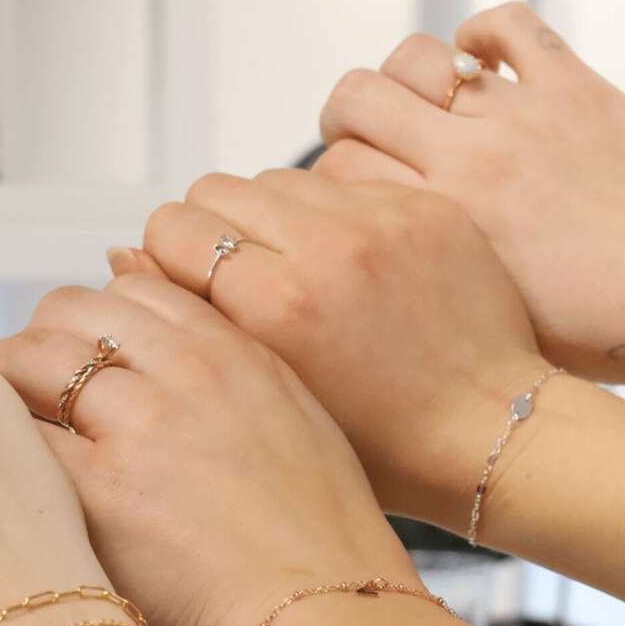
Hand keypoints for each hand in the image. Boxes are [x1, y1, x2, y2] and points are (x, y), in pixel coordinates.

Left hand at [0, 277, 417, 625]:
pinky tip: (5, 482)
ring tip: (0, 436)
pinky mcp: (103, 488)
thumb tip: (189, 376)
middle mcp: (193, 372)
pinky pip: (18, 437)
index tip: (81, 358)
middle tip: (25, 394)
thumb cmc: (330, 549)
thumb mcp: (307, 434)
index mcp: (245, 355)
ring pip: (30, 360)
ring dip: (3, 389)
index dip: (95, 321)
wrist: (339, 619)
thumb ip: (245, 389)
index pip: (137, 290)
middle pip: (72, 312)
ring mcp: (146, 423)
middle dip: (38, 344)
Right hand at [107, 173, 549, 529]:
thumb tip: (125, 255)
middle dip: (210, 230)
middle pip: (216, 190)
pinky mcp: (428, 210)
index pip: (172, 230)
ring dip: (269, 214)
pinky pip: (348, 178)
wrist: (498, 436)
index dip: (166, 259)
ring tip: (291, 268)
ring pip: (279, 177)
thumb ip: (194, 327)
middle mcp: (329, 250)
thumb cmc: (384, 448)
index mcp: (280, 309)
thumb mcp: (272, 402)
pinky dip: (331, 210)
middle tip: (235, 277)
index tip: (183, 285)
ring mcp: (385, 222)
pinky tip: (345, 258)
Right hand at [312, 1, 624, 384]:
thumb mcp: (508, 336)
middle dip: (344, 117)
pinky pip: (508, 26)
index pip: (340, 171)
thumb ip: (442, 292)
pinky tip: (484, 66)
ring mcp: (527, 117)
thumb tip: (395, 271)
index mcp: (450, 229)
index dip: (330, 183)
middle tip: (363, 139)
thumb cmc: (620, 339)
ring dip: (408, 75)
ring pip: (419, 55)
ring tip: (428, 105)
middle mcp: (475, 162)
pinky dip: (483, 34)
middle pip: (355, 98)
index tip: (347, 197)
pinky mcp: (578, 87)